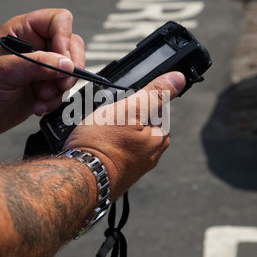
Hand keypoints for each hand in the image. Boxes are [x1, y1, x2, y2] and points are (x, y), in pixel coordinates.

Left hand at [0, 9, 84, 134]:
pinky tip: (39, 106)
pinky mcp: (45, 87)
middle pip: (71, 46)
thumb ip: (37, 64)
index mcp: (25, 30)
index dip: (65, 38)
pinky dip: (55, 101)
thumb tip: (67, 64)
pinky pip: (63, 91)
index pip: (59, 21)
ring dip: (59, 88)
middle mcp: (37, 46)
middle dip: (68, 68)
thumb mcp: (5, 70)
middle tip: (60, 83)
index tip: (64, 60)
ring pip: (70, 71)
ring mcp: (43, 67)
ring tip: (41, 97)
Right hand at [64, 72, 185, 200]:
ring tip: (96, 133)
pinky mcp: (118, 173)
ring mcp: (134, 166)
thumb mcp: (128, 110)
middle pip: (138, 121)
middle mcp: (151, 155)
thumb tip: (178, 79)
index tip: (120, 107)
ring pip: (123, 135)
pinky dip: (104, 144)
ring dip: (109, 129)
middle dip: (120, 116)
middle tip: (105, 120)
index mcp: (159, 138)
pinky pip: (113, 150)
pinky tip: (94, 145)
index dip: (135, 101)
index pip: (154, 107)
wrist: (79, 177)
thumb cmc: (100, 145)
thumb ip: (154, 94)